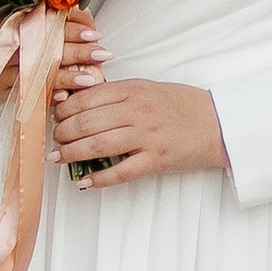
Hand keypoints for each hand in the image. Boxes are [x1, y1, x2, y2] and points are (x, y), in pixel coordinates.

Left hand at [51, 26, 226, 186]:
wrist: (219, 123)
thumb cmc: (180, 105)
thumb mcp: (147, 88)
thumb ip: (116, 94)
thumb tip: (77, 101)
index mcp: (134, 89)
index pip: (87, 97)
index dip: (63, 109)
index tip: (54, 117)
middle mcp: (138, 110)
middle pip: (87, 122)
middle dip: (62, 133)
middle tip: (53, 140)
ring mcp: (148, 136)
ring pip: (98, 145)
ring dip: (72, 154)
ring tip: (57, 158)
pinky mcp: (157, 159)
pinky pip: (122, 172)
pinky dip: (100, 178)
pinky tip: (85, 182)